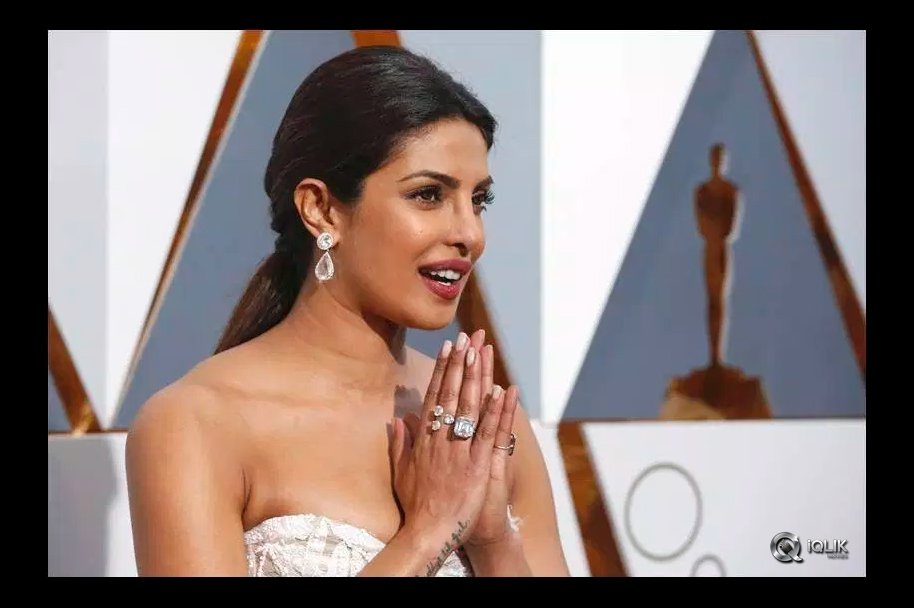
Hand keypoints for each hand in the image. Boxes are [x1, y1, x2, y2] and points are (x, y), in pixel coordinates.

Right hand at [389, 332, 509, 573]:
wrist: (428, 532)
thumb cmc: (416, 505)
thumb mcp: (401, 471)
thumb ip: (400, 444)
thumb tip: (398, 419)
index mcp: (424, 439)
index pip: (434, 396)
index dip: (443, 370)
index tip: (449, 347)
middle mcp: (440, 439)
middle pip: (451, 394)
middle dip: (460, 363)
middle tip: (468, 336)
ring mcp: (459, 450)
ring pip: (468, 407)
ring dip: (476, 377)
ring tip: (481, 351)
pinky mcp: (477, 465)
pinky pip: (488, 433)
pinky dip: (496, 411)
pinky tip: (503, 390)